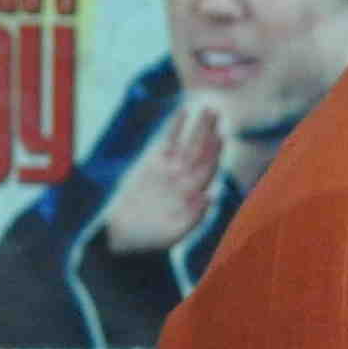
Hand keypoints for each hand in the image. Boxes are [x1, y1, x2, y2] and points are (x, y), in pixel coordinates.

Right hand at [96, 99, 227, 253]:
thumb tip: (210, 197)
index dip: (213, 153)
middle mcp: (186, 178)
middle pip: (201, 151)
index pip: (208, 169)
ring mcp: (171, 169)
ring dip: (199, 126)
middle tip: (217, 112)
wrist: (127, 237)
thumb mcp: (174, 232)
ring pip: (188, 143)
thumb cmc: (152, 240)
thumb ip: (193, 216)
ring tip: (208, 109)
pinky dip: (175, 127)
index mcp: (194, 193)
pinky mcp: (154, 163)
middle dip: (209, 133)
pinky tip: (182, 112)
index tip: (220, 136)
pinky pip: (168, 141)